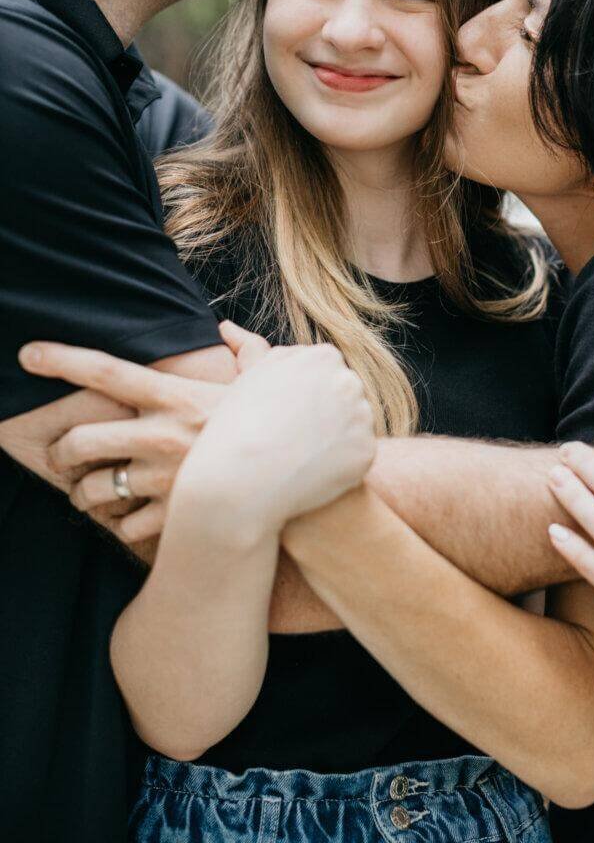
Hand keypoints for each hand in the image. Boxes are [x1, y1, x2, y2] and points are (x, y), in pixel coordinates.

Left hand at [17, 322, 264, 541]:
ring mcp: (163, 479)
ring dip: (81, 494)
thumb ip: (247, 348)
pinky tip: (129, 519)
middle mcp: (161, 435)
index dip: (60, 359)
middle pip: (80, 441)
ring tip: (87, 494)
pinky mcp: (173, 518)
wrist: (302, 483)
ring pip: (93, 490)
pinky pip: (124, 527)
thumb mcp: (272, 376)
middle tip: (60, 456)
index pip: (105, 371)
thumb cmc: (285, 425)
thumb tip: (224, 329)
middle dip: (59, 451)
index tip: (27, 354)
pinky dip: (121, 525)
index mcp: (176, 395)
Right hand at [176, 339, 375, 542]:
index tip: (281, 416)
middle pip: (343, 398)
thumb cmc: (235, 428)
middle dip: (324, 415)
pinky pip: (357, 457)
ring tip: (297, 456)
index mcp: (323, 356)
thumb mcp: (248, 377)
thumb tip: (230, 327)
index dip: (302, 399)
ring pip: (353, 427)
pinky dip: (341, 468)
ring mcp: (361, 416)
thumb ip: (258, 351)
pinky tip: (311, 473)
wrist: (239, 480)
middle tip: (290, 440)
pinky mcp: (367, 451)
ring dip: (334, 440)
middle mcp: (348, 380)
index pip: (324, 373)